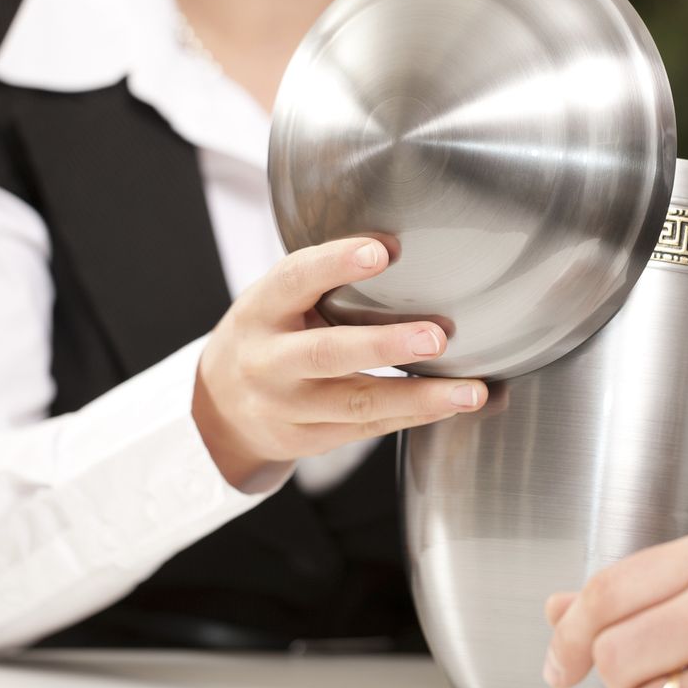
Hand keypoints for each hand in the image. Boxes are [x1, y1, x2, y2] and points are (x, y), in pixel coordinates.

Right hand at [192, 237, 487, 486]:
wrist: (218, 410)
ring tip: (470, 390)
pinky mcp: (309, 440)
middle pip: (327, 354)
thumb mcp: (275, 300)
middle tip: (437, 336)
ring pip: (358, 404)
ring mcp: (287, 407)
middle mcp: (269, 361)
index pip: (294, 279)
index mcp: (261, 310)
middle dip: (385, 346)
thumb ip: (322, 279)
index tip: (384, 250)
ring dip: (421, 397)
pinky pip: (369, 429)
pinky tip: (452, 405)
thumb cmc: (266, 335)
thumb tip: (400, 247)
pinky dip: (414, 416)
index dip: (335, 263)